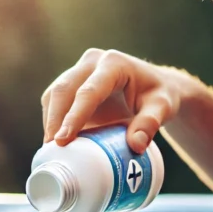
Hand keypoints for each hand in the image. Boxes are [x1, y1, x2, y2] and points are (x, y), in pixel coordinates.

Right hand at [41, 48, 189, 153]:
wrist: (156, 86)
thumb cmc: (159, 96)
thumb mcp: (162, 108)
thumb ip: (150, 124)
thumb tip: (136, 145)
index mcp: (113, 64)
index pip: (89, 91)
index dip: (74, 116)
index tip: (63, 140)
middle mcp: (92, 62)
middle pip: (64, 89)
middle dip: (54, 120)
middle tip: (52, 149)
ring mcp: (80, 70)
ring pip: (54, 94)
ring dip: (50, 121)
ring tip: (50, 149)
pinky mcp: (73, 83)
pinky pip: (55, 100)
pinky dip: (53, 121)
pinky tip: (55, 141)